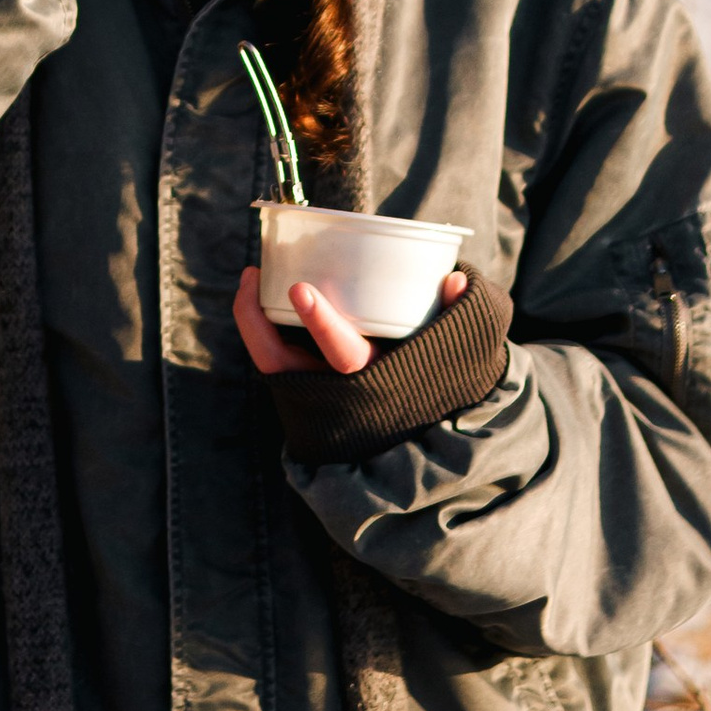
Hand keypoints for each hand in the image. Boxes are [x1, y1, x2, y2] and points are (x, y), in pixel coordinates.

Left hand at [234, 265, 466, 378]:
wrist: (418, 436)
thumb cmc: (433, 377)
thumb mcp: (450, 351)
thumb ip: (457, 315)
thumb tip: (459, 278)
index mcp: (376, 381)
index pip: (344, 356)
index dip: (321, 324)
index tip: (301, 289)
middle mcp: (338, 391)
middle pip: (281, 362)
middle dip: (259, 323)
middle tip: (254, 273)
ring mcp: (315, 391)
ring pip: (269, 362)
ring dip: (252, 322)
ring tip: (252, 277)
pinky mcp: (304, 387)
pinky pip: (272, 361)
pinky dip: (259, 330)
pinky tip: (258, 294)